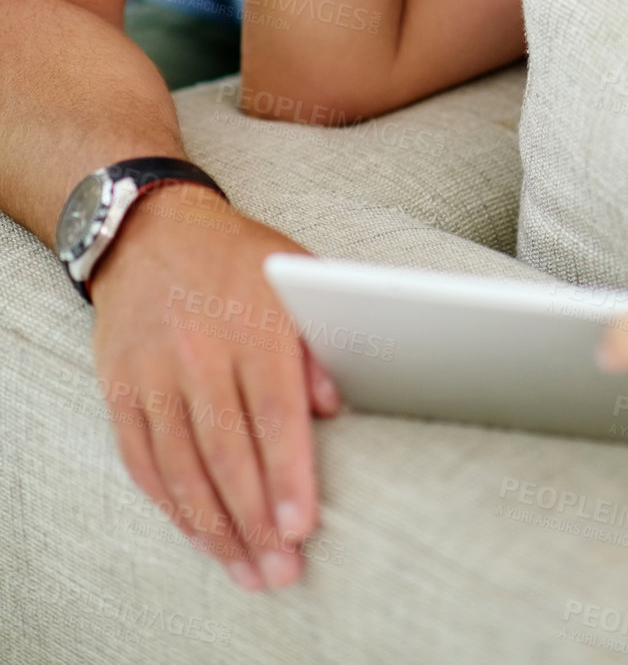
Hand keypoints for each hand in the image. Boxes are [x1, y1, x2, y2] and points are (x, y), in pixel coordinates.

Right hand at [89, 184, 341, 590]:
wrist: (150, 229)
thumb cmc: (237, 257)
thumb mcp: (293, 273)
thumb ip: (318, 338)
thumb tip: (335, 403)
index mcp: (253, 321)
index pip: (273, 411)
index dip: (287, 474)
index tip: (301, 526)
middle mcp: (200, 350)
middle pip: (228, 451)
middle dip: (256, 519)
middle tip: (281, 569)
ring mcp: (154, 371)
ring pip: (183, 466)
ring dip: (215, 527)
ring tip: (246, 569)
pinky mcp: (120, 386)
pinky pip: (142, 458)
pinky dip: (170, 503)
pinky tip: (197, 531)